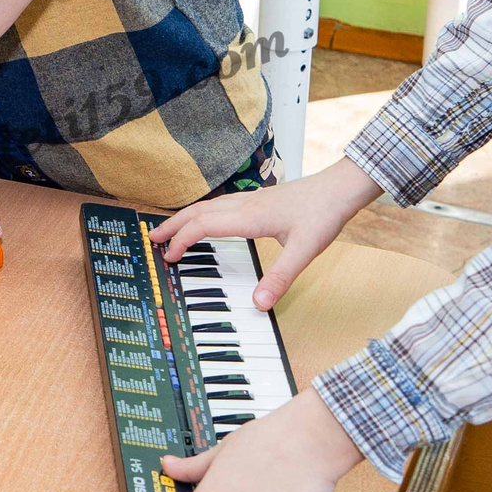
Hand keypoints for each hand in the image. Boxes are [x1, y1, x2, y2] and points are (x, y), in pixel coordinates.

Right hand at [147, 157, 379, 309]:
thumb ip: (280, 277)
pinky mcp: (257, 200)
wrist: (339, 188)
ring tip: (169, 230)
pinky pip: (219, 205)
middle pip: (197, 212)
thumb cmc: (323, 212)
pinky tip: (206, 220)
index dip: (182, 241)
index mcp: (249, 216)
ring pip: (206, 206)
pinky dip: (201, 214)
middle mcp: (244, 205)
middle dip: (172, 226)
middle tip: (152, 240)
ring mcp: (249, 200)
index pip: (203, 226)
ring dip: (184, 218)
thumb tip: (259, 303)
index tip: (169, 257)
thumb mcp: (305, 250)